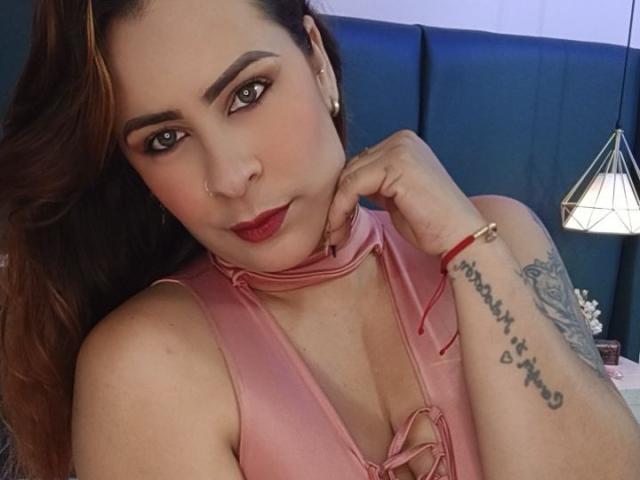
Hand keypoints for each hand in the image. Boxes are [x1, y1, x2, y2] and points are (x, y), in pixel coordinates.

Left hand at [326, 130, 487, 256]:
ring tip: (335, 234)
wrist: (459, 236)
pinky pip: (351, 186)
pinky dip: (341, 209)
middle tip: (332, 231)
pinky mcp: (395, 165)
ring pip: (348, 177)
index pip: (359, 163)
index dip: (343, 193)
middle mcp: (401, 140)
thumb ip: (375, 183)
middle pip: (351, 168)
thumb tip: (345, 185)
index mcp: (403, 143)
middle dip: (338, 201)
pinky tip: (340, 228)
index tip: (336, 220)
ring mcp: (399, 149)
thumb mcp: (395, 195)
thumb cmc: (431, 223)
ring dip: (337, 208)